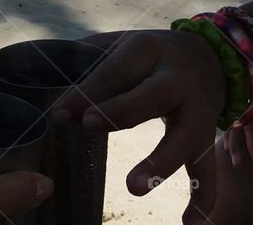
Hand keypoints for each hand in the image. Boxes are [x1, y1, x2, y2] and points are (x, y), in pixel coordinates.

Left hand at [54, 30, 224, 224]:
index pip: (115, 70)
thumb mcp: (121, 45)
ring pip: (185, 136)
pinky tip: (190, 224)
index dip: (87, 90)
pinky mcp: (206, 136)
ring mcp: (197, 109)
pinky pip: (206, 168)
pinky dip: (202, 197)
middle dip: (122, 111)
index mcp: (148, 50)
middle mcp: (177, 78)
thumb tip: (44, 85)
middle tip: (90, 127)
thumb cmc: (148, 55)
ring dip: (161, 163)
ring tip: (133, 187)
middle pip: (153, 95)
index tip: (59, 115)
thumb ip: (87, 60)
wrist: (208, 56)